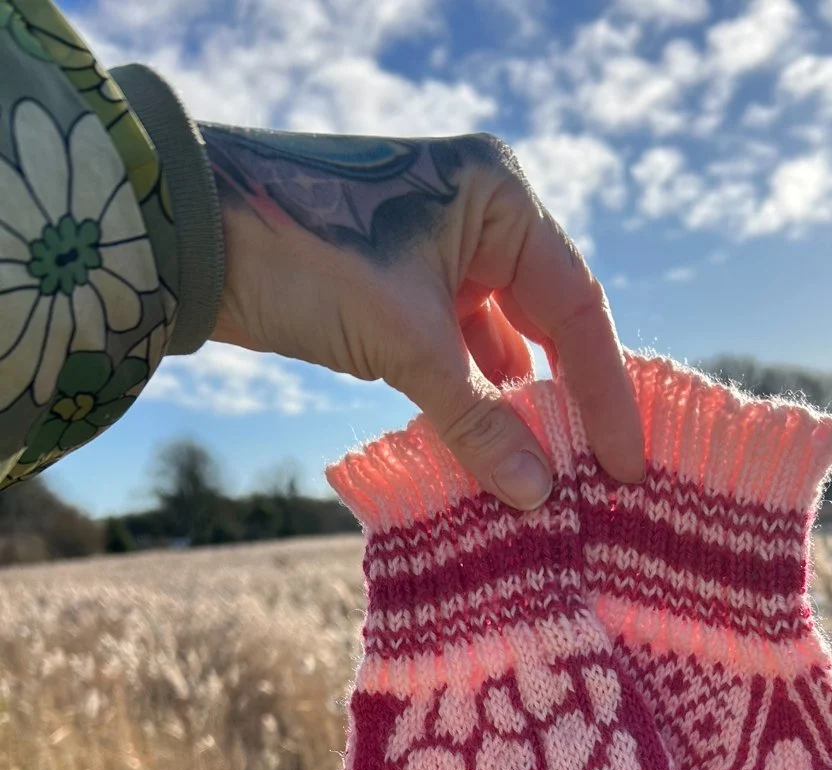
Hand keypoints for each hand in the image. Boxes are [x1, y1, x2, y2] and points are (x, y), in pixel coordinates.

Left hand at [199, 126, 643, 509]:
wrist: (190, 238)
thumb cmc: (309, 259)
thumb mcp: (407, 344)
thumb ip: (478, 422)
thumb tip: (539, 497)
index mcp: (499, 198)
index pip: (576, 307)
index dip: (604, 392)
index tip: (628, 463)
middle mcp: (480, 215)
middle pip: (548, 322)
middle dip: (569, 400)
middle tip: (603, 474)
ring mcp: (441, 249)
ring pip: (503, 340)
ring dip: (520, 406)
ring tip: (550, 471)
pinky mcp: (403, 286)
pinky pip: (460, 350)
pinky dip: (474, 398)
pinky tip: (491, 446)